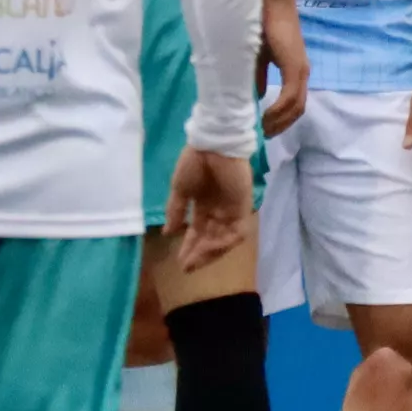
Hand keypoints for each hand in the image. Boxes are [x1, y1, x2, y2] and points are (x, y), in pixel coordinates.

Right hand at [169, 146, 255, 272]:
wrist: (213, 144)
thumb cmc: (196, 162)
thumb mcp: (180, 190)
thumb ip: (176, 211)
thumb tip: (168, 233)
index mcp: (205, 205)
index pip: (199, 232)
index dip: (190, 247)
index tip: (180, 262)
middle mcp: (219, 210)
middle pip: (211, 238)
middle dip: (199, 254)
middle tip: (186, 266)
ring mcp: (232, 209)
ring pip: (224, 239)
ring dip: (210, 252)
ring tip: (196, 260)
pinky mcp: (243, 207)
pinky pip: (237, 231)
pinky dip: (224, 242)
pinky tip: (209, 248)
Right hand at [256, 0, 310, 140]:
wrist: (269, 4)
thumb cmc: (263, 26)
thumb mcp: (259, 58)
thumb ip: (259, 77)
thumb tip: (258, 96)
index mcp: (295, 71)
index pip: (295, 103)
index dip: (282, 119)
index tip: (266, 129)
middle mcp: (302, 73)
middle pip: (298, 110)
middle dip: (282, 126)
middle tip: (264, 135)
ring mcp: (300, 70)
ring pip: (295, 106)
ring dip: (279, 121)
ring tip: (263, 129)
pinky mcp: (294, 67)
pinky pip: (289, 96)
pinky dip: (278, 109)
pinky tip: (265, 116)